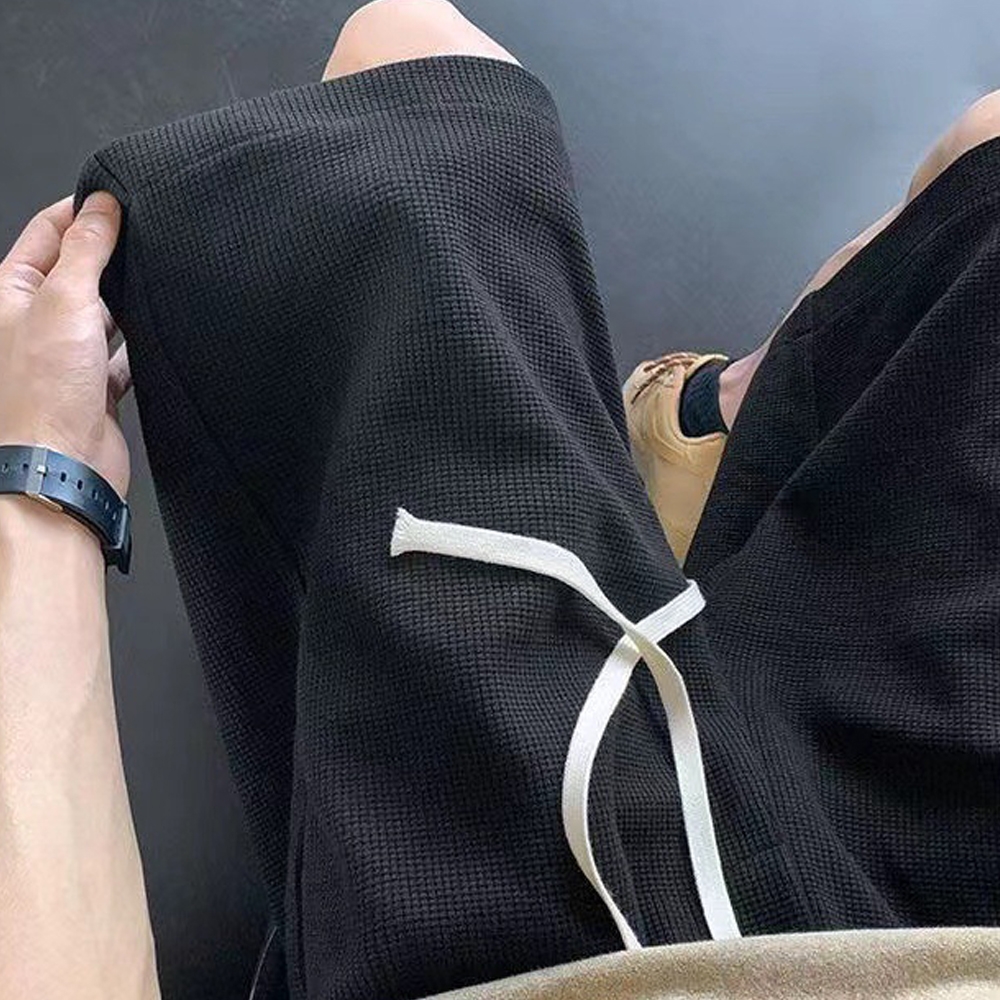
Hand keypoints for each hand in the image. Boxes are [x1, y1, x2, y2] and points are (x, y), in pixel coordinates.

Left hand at [0, 192, 131, 499]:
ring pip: (102, 312)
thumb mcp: (64, 300)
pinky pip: (121, 356)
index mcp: (10, 294)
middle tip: (145, 235)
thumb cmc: (44, 394)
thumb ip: (87, 250)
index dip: (81, 210)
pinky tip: (158, 336)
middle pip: (76, 270)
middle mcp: (34, 323)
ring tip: (157, 283)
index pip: (46, 233)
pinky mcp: (94, 387)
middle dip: (109, 254)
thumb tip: (102, 207)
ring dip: (126, 301)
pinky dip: (139, 346)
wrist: (64, 465)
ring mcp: (65, 356)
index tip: (117, 196)